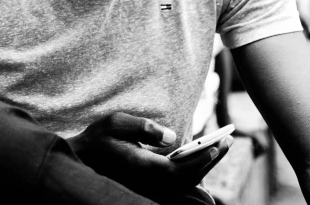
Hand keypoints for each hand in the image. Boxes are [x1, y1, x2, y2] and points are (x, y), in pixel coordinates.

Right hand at [67, 112, 232, 202]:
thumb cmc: (99, 138)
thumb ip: (143, 128)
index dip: (201, 160)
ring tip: (220, 146)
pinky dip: (194, 174)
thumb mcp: (115, 122)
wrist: (82, 159)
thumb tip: (171, 137)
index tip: (217, 145)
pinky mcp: (152, 187)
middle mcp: (150, 183)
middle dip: (210, 161)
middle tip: (227, 140)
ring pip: (186, 187)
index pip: (180, 170)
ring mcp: (151, 187)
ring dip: (205, 169)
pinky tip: (202, 158)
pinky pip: (179, 186)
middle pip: (189, 180)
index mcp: (143, 167)